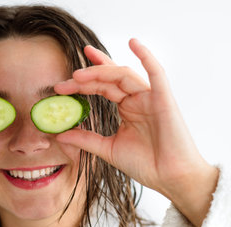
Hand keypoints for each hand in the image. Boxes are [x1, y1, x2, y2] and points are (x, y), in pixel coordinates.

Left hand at [55, 39, 217, 226]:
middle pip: (109, 79)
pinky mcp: (164, 99)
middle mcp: (137, 99)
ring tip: (79, 76)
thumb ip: (85, 139)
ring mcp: (151, 97)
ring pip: (124, 75)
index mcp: (126, 108)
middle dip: (85, 78)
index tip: (60, 85)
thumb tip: (59, 134)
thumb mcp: (107, 149)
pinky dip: (146, 56)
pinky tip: (133, 43)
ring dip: (101, 71)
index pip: (101, 87)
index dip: (82, 83)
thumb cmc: (146, 164)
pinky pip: (156, 73)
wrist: (171, 179)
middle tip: (64, 82)